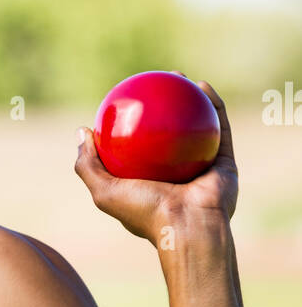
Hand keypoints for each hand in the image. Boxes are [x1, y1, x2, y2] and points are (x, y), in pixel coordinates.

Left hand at [74, 78, 238, 245]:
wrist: (190, 229)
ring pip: (197, 125)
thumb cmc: (146, 212)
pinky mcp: (224, 161)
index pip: (137, 147)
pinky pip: (221, 127)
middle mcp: (177, 173)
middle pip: (168, 132)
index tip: (123, 101)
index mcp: (150, 181)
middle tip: (150, 84)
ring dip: (189, 98)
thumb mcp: (105, 191)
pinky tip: (202, 85)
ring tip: (177, 77)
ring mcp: (202, 166)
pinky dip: (214, 105)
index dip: (130, 123)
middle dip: (161, 105)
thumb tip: (82, 131)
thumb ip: (88, 164)